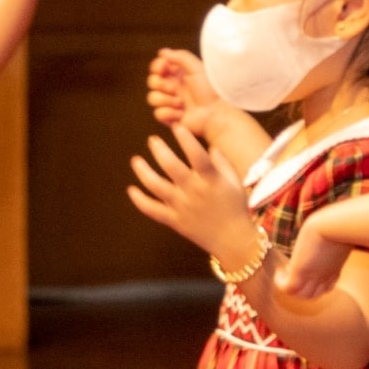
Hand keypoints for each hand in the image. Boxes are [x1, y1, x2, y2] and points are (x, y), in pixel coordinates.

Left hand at [126, 123, 263, 268]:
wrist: (234, 241)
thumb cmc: (236, 208)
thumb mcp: (235, 182)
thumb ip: (222, 162)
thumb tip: (209, 147)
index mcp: (211, 180)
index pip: (196, 154)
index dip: (185, 139)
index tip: (177, 127)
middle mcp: (195, 191)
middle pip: (171, 166)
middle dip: (159, 150)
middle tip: (152, 140)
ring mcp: (182, 207)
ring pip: (157, 186)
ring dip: (143, 172)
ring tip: (135, 160)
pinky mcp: (175, 221)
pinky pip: (153, 210)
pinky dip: (140, 200)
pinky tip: (131, 190)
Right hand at [146, 48, 222, 133]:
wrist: (215, 112)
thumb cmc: (210, 90)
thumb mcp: (197, 68)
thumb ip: (180, 56)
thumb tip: (163, 52)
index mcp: (178, 74)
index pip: (158, 67)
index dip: (157, 67)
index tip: (163, 67)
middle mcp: (173, 87)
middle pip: (152, 82)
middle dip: (160, 84)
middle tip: (174, 89)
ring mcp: (171, 102)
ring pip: (152, 98)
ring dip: (166, 100)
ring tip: (181, 103)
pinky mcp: (170, 117)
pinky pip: (158, 113)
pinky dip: (169, 113)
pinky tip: (181, 114)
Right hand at [276, 215, 353, 300]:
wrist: (334, 226)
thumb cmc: (340, 225)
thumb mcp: (338, 236)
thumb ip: (335, 238)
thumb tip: (333, 230)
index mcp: (335, 269)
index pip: (327, 287)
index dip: (317, 283)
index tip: (310, 271)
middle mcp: (324, 276)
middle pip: (313, 295)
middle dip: (302, 288)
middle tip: (293, 273)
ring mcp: (312, 276)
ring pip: (300, 295)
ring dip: (290, 286)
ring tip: (284, 273)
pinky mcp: (300, 271)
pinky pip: (287, 288)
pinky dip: (281, 282)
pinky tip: (279, 271)